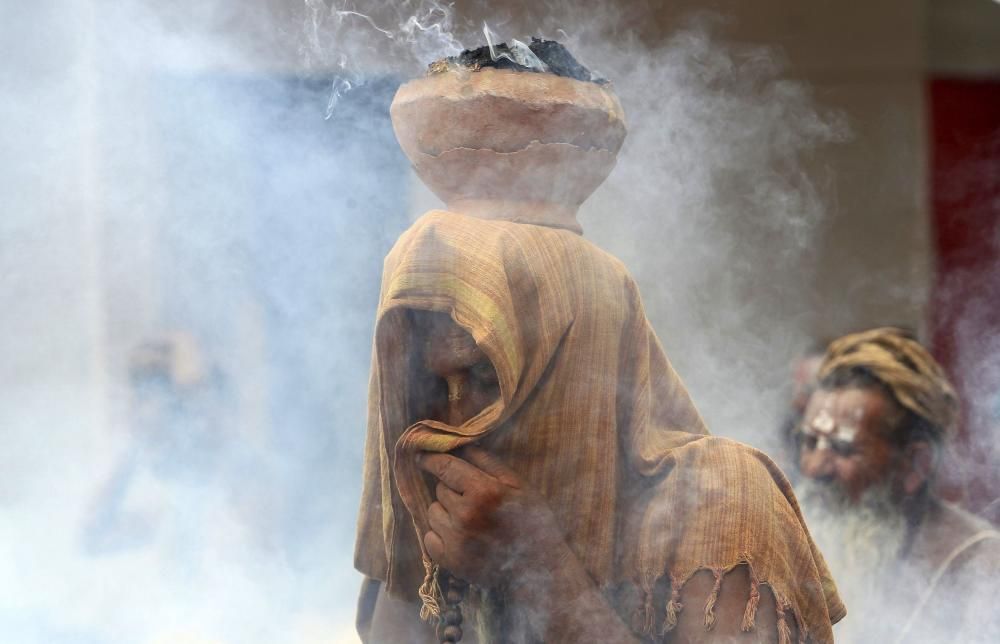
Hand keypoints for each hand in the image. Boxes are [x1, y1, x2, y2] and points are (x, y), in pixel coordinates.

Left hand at [417, 446, 565, 588]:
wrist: (540, 568)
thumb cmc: (533, 520)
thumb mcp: (519, 485)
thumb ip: (487, 462)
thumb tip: (461, 443)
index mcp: (484, 491)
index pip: (445, 467)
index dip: (431, 459)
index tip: (421, 456)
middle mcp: (466, 514)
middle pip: (440, 489)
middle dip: (452, 490)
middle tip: (472, 499)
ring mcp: (456, 539)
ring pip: (433, 512)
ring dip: (445, 512)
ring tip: (468, 520)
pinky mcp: (450, 561)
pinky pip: (429, 538)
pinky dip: (440, 535)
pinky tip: (459, 537)